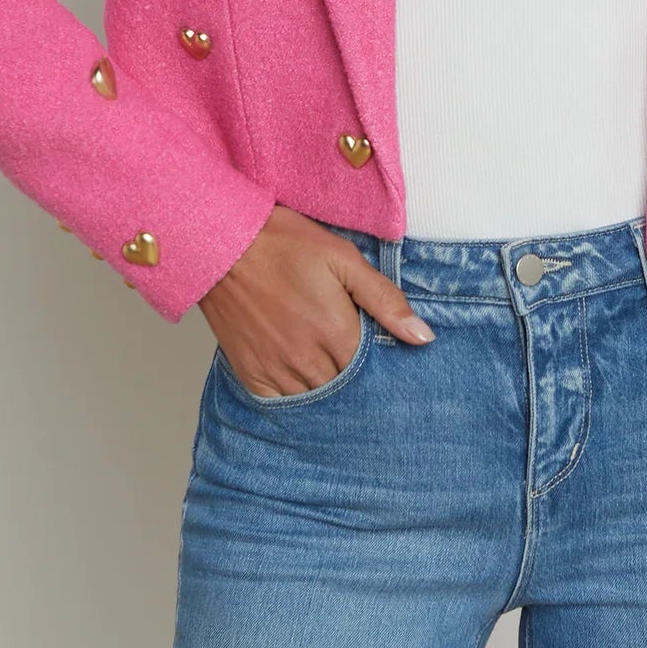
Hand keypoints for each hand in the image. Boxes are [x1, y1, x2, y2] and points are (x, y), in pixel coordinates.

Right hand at [197, 203, 435, 396]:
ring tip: (331, 372)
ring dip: (327, 391)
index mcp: (337, 333)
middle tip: (357, 366)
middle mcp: (308, 360)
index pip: (373, 372)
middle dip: (355, 381)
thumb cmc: (283, 244)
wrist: (223, 244)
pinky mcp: (251, 372)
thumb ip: (384, 299)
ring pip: (315, 400)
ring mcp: (277, 369)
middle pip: (345, 390)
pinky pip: (279, 403)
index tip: (381, 357)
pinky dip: (294, 398)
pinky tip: (302, 383)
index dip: (380, 366)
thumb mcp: (343, 259)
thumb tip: (422, 336)